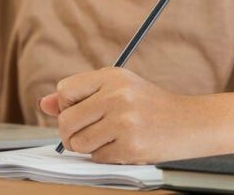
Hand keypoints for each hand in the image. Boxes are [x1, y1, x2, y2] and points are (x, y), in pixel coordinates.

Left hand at [40, 67, 195, 163]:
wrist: (190, 122)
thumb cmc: (149, 104)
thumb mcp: (117, 87)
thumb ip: (80, 94)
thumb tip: (43, 103)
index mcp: (111, 76)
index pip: (65, 90)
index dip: (67, 105)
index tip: (81, 110)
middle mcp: (116, 95)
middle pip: (65, 121)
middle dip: (70, 132)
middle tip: (86, 132)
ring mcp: (123, 121)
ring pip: (78, 143)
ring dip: (87, 146)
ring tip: (107, 137)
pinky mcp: (130, 146)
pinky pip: (97, 158)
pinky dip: (105, 156)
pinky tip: (123, 145)